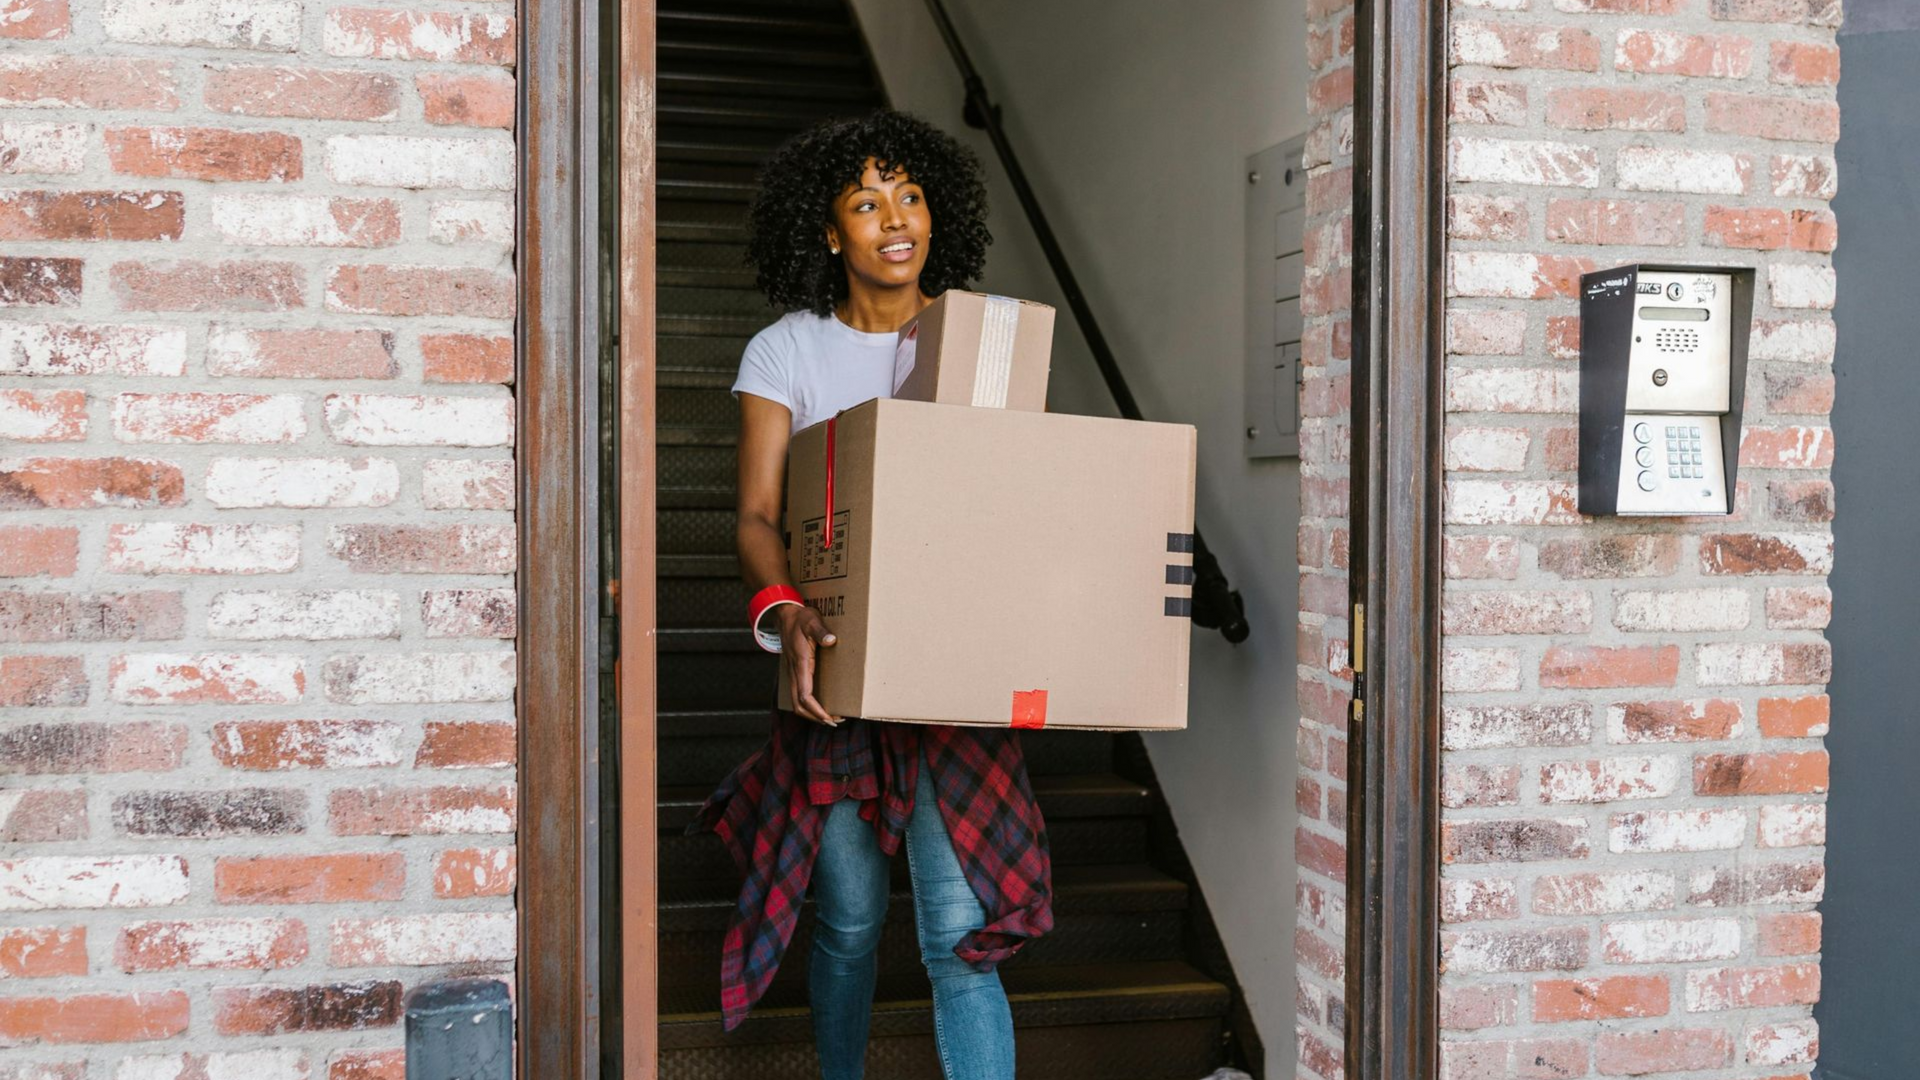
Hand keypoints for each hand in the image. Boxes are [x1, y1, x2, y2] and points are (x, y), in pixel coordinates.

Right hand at [778, 604, 839, 725]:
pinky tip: (822, 704)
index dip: (816, 710)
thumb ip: (821, 631)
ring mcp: (793, 673)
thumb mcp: (812, 621)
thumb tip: (831, 640)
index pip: (805, 696)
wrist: (785, 614)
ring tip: (830, 717)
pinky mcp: (794, 671)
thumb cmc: (801, 618)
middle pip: (798, 705)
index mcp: (800, 664)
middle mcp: (794, 672)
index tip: (829, 718)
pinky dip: (809, 705)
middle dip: (815, 717)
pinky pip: (799, 694)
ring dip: (811, 714)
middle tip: (834, 722)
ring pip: (796, 702)